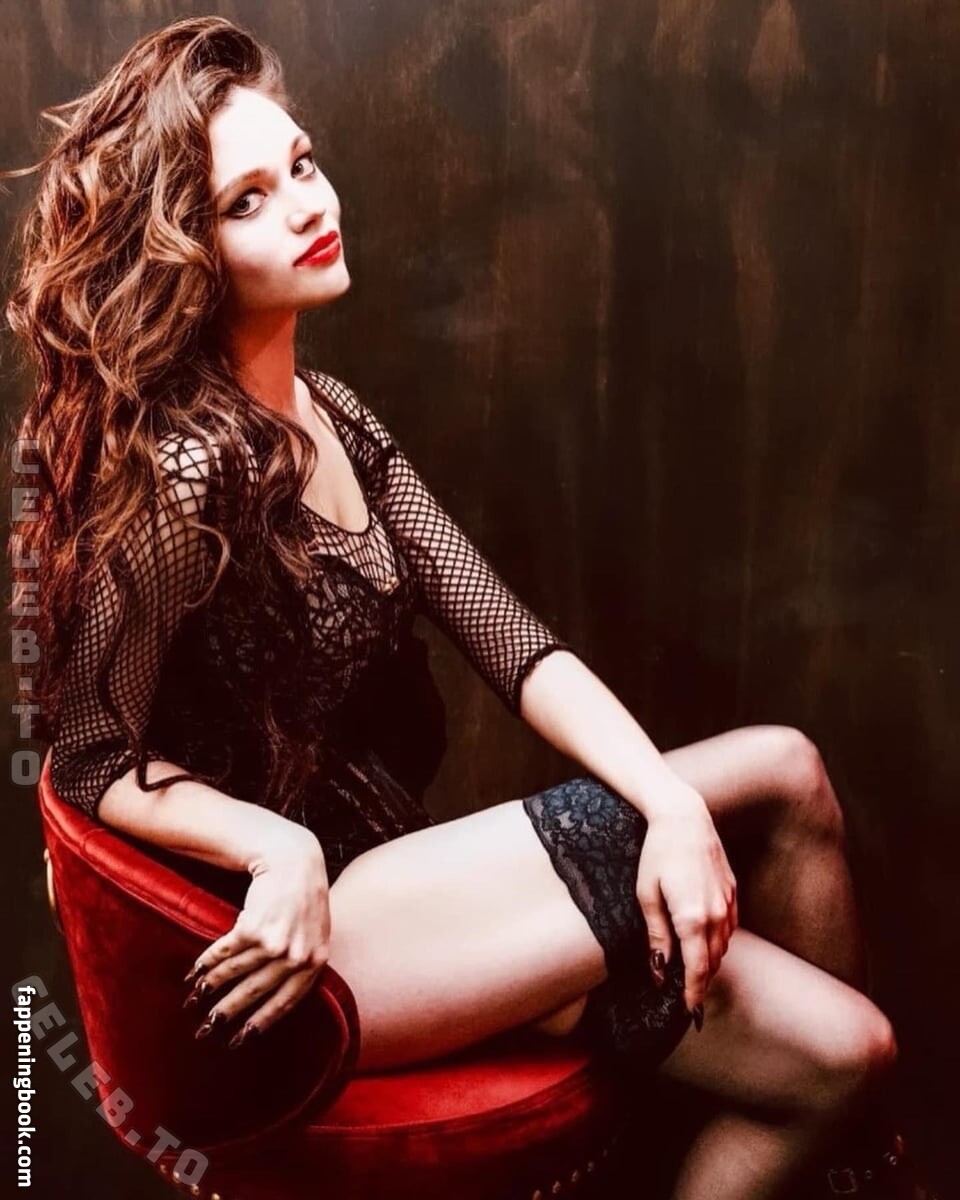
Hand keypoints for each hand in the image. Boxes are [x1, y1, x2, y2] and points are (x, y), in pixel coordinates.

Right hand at [183, 828, 330, 1045]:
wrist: (294, 860)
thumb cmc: (304, 898)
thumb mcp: (315, 933)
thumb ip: (302, 963)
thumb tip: (274, 999)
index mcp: (315, 962)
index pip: (285, 1003)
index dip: (260, 1023)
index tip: (239, 1040)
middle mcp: (296, 957)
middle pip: (255, 993)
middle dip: (226, 1013)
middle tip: (205, 1029)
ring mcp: (275, 943)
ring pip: (235, 974)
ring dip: (210, 988)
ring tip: (194, 998)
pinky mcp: (253, 928)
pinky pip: (224, 952)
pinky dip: (206, 963)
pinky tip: (195, 971)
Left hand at [635, 782, 737, 1018]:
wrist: (684, 818)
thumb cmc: (657, 854)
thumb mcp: (646, 895)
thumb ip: (656, 936)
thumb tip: (660, 970)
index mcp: (693, 918)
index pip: (697, 970)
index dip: (693, 994)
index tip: (688, 1012)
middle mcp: (717, 915)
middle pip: (713, 962)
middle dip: (700, 981)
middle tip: (686, 996)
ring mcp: (729, 903)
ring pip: (724, 946)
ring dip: (710, 962)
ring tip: (693, 972)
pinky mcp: (733, 891)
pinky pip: (730, 928)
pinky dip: (719, 941)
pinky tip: (705, 942)